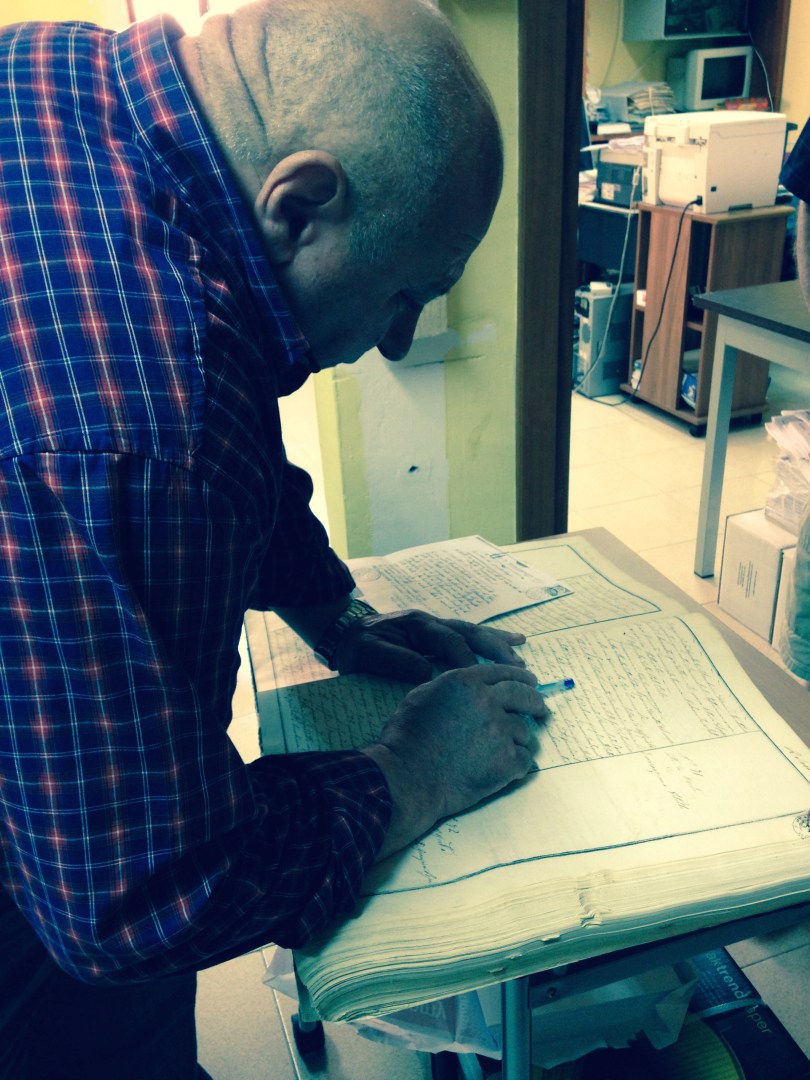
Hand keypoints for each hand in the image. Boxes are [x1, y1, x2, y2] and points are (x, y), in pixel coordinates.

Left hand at [333, 608, 526, 682]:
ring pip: (475, 634)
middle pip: (470, 633)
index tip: (480, 681)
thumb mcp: (368, 654)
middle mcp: (432, 623)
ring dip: (499, 646)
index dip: (466, 660)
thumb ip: (396, 661)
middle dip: (495, 650)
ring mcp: (437, 627)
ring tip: (521, 659)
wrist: (345, 632)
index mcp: (417, 626)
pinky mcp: (439, 637)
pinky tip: (515, 642)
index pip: (449, 642)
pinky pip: (470, 638)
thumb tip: (428, 673)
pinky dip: (492, 641)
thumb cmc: (356, 647)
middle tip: (517, 668)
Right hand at [363, 662, 547, 858]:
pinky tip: (504, 768)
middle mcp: (487, 701)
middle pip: (524, 695)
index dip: (519, 677)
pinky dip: (517, 763)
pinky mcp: (507, 760)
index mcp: (466, 681)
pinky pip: (525, 758)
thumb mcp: (422, 696)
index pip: (502, 673)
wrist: (408, 777)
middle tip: (541, 708)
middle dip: (535, 701)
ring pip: (524, 730)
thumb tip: (471, 689)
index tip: (531, 682)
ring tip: (500, 750)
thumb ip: (451, 686)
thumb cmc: (406, 739)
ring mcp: (499, 731)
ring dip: (516, 739)